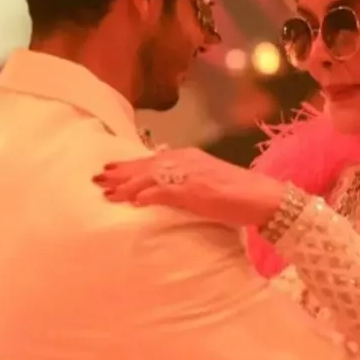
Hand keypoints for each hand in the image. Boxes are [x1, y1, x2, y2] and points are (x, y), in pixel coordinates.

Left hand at [94, 148, 288, 225]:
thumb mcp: (206, 183)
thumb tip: (158, 192)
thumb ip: (183, 183)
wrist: (262, 196)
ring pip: (150, 176)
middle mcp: (186, 160)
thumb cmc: (237, 194)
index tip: (109, 170)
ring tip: (108, 192)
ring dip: (127, 185)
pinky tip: (134, 202)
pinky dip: (148, 195)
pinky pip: (165, 191)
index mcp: (189, 157)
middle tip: (97, 178)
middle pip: (145, 165)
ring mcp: (190, 174)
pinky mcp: (196, 190)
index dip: (129, 165)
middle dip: (120, 173)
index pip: (152, 159)